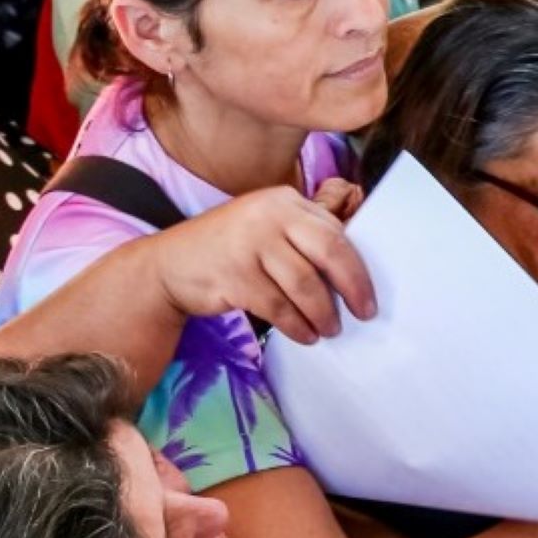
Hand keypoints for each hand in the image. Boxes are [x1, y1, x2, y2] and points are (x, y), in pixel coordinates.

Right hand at [153, 180, 373, 344]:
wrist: (168, 266)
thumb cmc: (231, 252)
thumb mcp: (268, 231)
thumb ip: (305, 240)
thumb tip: (356, 274)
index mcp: (284, 201)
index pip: (334, 232)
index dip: (358, 267)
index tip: (369, 294)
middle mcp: (268, 215)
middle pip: (328, 252)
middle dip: (352, 287)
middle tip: (364, 313)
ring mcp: (249, 243)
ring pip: (304, 284)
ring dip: (322, 313)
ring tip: (330, 329)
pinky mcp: (233, 275)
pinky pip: (278, 306)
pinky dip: (297, 325)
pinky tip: (305, 335)